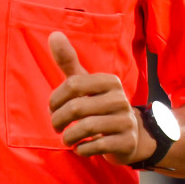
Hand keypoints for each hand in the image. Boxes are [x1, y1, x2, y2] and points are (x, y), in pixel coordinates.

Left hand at [47, 31, 155, 164]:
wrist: (131, 135)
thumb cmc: (99, 106)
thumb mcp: (85, 84)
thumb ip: (69, 62)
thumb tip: (54, 34)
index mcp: (110, 82)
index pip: (73, 85)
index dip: (55, 99)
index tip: (53, 108)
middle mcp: (121, 99)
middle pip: (76, 108)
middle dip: (58, 121)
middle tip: (57, 127)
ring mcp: (126, 121)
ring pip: (85, 128)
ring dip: (68, 137)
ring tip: (67, 139)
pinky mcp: (126, 142)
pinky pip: (95, 146)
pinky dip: (81, 149)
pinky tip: (81, 147)